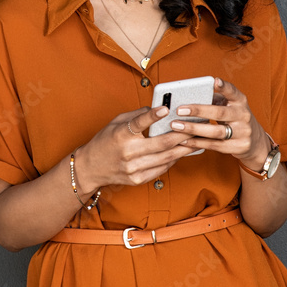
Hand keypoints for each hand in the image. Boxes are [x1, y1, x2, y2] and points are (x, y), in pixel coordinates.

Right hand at [75, 106, 197, 190]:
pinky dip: (173, 160)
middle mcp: (128, 152)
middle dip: (182, 134)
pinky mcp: (137, 179)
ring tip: (195, 140)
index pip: (139, 123)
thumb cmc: (105, 141)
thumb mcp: (116, 122)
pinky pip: (161, 169)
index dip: (153, 115)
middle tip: (195, 126)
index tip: (166, 108)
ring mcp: (133, 168)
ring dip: (183, 148)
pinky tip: (181, 152)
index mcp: (121, 135)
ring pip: (166, 158)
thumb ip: (136, 115)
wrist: (90, 167)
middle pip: (161, 143)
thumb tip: (159, 109)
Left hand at [167, 77, 269, 170]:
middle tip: (179, 110)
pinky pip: (215, 145)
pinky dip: (198, 142)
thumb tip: (189, 96)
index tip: (214, 81)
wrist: (255, 142)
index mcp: (240, 101)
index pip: (233, 91)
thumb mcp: (231, 106)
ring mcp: (243, 132)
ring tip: (177, 126)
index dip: (224, 86)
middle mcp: (243, 115)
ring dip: (194, 129)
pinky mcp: (238, 147)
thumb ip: (215, 100)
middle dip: (198, 111)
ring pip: (216, 131)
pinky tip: (184, 140)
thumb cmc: (235, 119)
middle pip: (220, 113)